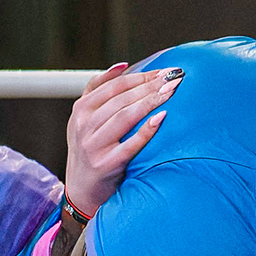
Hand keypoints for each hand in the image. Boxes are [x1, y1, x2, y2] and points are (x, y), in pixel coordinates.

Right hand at [64, 63, 182, 220]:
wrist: (82, 190)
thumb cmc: (91, 149)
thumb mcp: (85, 119)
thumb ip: (98, 90)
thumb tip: (123, 65)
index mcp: (81, 109)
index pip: (115, 86)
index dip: (141, 76)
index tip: (164, 71)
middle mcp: (83, 125)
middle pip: (122, 99)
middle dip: (150, 86)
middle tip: (174, 78)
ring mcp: (93, 146)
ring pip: (125, 117)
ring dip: (151, 101)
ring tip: (172, 92)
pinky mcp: (105, 165)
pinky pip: (129, 145)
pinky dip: (146, 130)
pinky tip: (162, 118)